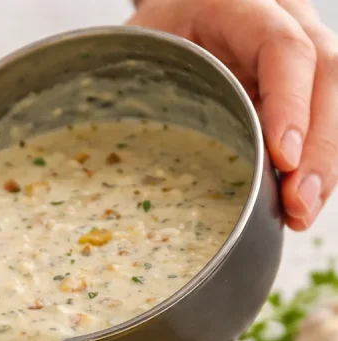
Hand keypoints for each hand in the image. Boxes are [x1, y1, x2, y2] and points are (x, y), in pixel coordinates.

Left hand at [128, 0, 337, 229]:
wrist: (166, 26)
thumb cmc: (149, 43)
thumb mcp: (139, 57)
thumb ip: (143, 95)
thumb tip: (130, 175)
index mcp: (235, 3)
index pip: (283, 46)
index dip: (290, 104)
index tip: (283, 160)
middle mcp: (281, 14)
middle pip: (324, 73)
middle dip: (318, 147)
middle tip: (299, 204)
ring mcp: (300, 45)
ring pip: (332, 97)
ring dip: (323, 163)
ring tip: (302, 213)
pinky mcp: (302, 82)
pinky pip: (322, 119)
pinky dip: (315, 164)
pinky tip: (301, 202)